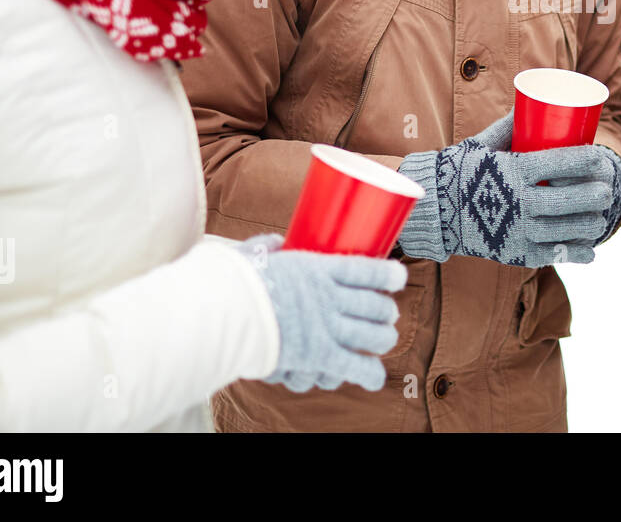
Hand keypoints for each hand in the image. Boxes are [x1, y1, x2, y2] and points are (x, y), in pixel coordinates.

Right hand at [236, 234, 406, 392]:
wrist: (223, 312)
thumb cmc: (231, 283)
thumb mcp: (251, 254)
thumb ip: (265, 247)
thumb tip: (273, 243)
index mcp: (318, 268)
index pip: (367, 269)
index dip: (389, 274)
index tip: (398, 277)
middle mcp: (330, 297)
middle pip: (376, 305)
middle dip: (386, 312)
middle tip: (386, 315)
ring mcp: (328, 327)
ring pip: (374, 336)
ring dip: (382, 339)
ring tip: (382, 339)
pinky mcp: (320, 356)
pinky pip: (356, 367)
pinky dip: (370, 374)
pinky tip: (375, 377)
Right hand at [396, 112, 620, 266]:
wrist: (434, 211)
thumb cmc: (460, 172)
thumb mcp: (481, 145)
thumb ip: (506, 127)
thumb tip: (528, 103)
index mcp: (511, 170)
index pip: (557, 163)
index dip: (585, 161)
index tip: (601, 158)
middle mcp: (516, 201)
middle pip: (566, 199)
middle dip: (594, 196)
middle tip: (608, 190)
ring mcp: (516, 230)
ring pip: (564, 230)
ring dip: (589, 225)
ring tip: (601, 219)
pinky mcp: (514, 252)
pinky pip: (551, 254)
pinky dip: (575, 253)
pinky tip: (590, 250)